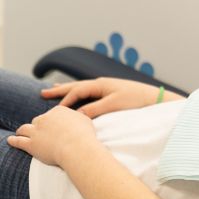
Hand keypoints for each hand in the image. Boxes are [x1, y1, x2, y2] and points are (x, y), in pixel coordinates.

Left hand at [7, 106, 98, 166]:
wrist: (76, 147)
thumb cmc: (84, 135)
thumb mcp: (85, 120)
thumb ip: (79, 117)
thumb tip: (79, 116)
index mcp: (58, 110)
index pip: (52, 114)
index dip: (51, 121)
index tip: (52, 126)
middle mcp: (45, 118)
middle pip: (38, 120)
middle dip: (38, 126)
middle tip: (38, 132)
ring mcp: (36, 131)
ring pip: (24, 129)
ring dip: (21, 131)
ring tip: (19, 133)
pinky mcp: (30, 144)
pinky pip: (18, 141)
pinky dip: (13, 141)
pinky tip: (9, 141)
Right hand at [40, 77, 163, 117]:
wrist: (155, 99)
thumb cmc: (135, 101)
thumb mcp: (113, 105)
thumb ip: (94, 109)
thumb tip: (76, 115)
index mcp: (101, 84)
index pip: (77, 91)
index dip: (65, 101)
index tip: (55, 112)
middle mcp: (102, 83)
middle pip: (76, 86)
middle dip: (60, 90)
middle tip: (43, 92)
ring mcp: (106, 87)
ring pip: (82, 88)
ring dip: (68, 90)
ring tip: (55, 89)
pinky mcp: (111, 93)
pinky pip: (89, 93)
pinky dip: (79, 94)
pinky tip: (78, 96)